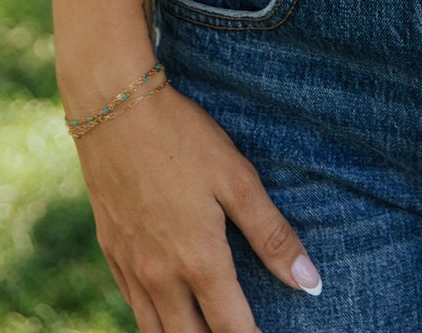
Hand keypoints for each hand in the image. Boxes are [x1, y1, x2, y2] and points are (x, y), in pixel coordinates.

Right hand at [75, 81, 321, 329]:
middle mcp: (161, 277)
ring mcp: (131, 269)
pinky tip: (168, 310)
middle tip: (240, 330)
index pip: (233, 330)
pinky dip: (153, 319)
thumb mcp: (238, 179)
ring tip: (206, 327)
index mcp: (200, 262)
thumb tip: (310, 284)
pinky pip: (133, 306)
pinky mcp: (111, 253)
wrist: (115, 110)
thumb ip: (273, 236)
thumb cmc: (184, 139)